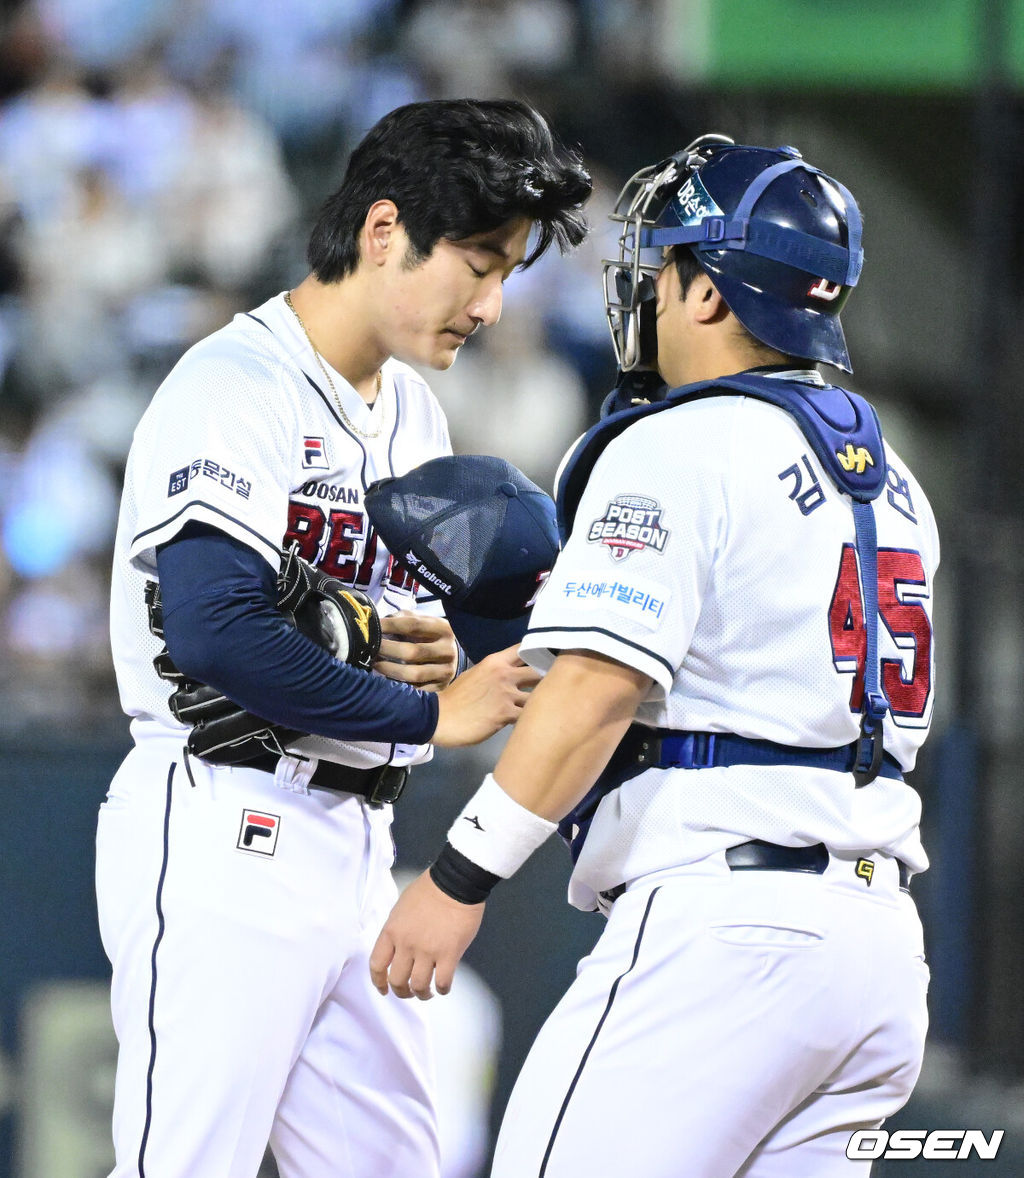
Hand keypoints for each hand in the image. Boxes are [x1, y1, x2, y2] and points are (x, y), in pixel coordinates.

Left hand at [369, 870, 484, 999]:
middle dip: (402, 992)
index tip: (383, 989)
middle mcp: (406, 945)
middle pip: (397, 980)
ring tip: (428, 993)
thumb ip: (397, 930)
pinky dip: (442, 989)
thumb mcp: (401, 907)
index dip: (379, 982)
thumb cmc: (429, 889)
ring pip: (419, 986)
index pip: (377, 965)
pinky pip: (443, 982)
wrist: (455, 882)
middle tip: (410, 992)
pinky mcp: (449, 954)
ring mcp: (427, 951)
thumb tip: (399, 946)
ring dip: (422, 994)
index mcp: (392, 931)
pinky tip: (443, 987)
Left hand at [375, 611, 458, 690]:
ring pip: (414, 674)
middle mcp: (448, 650)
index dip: (391, 626)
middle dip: (387, 650)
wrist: (451, 657)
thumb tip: (376, 621)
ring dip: (390, 669)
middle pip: (413, 652)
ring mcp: (446, 671)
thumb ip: (402, 619)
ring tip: (375, 664)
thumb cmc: (428, 637)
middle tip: (370, 648)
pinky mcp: (441, 688)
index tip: (373, 627)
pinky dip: (399, 686)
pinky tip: (386, 680)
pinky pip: (416, 690)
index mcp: (443, 628)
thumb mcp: (421, 622)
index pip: (414, 625)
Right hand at [432, 644, 540, 746]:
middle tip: (550, 688)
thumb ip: (494, 672)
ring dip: (540, 702)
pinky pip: (528, 715)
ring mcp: (506, 694)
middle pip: (538, 671)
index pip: (524, 649)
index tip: (545, 660)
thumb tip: (510, 674)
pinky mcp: (506, 714)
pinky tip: (530, 723)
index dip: (538, 653)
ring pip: (537, 695)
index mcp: (495, 662)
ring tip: (543, 709)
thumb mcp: (475, 674)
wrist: (440, 718)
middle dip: (547, 679)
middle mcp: (504, 674)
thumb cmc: (455, 697)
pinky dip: (530, 719)